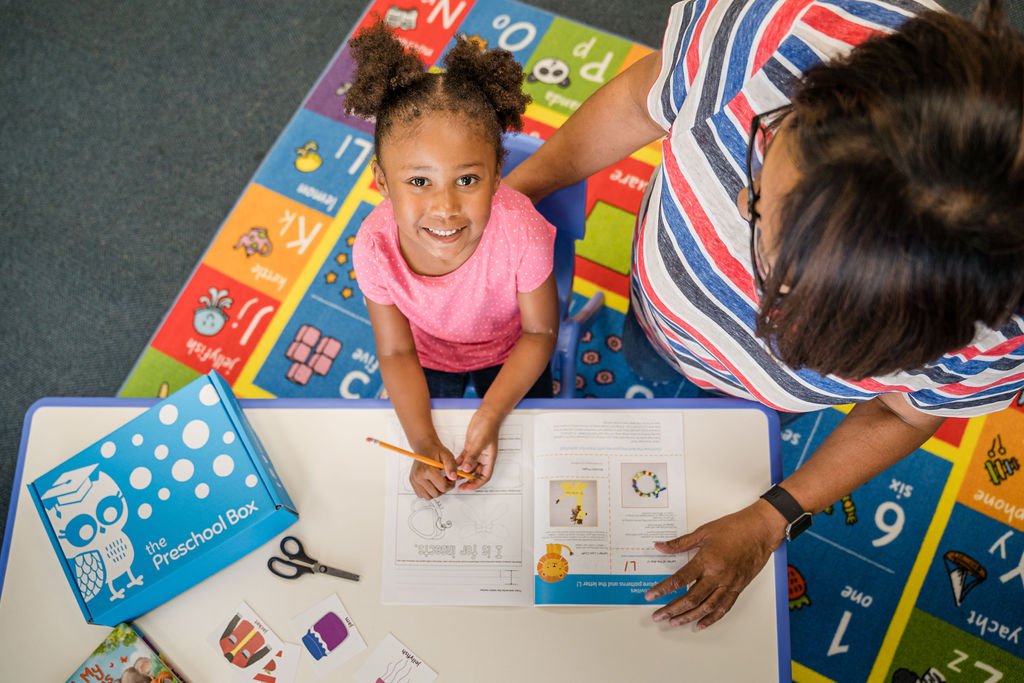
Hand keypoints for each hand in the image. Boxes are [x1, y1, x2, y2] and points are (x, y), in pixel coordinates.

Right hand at [408, 439, 458, 498]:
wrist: (424, 447)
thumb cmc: (436, 451)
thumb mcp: (447, 455)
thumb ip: (451, 466)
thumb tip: (453, 478)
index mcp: (427, 470)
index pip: (443, 487)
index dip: (451, 484)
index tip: (451, 478)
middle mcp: (418, 477)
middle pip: (436, 493)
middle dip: (444, 488)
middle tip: (445, 478)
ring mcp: (414, 480)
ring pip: (429, 496)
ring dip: (436, 491)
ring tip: (438, 481)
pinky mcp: (412, 482)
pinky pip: (422, 495)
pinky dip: (428, 492)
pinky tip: (432, 483)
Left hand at [456, 407, 500, 490]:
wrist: (486, 415)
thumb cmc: (488, 427)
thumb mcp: (480, 443)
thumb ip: (473, 456)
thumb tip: (466, 469)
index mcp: (489, 459)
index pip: (484, 477)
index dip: (476, 484)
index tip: (465, 487)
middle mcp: (483, 458)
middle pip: (476, 474)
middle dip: (467, 480)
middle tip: (456, 484)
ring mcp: (477, 453)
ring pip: (469, 467)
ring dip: (461, 472)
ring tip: (452, 475)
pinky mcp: (470, 447)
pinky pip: (464, 459)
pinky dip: (458, 463)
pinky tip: (451, 465)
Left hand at [645, 500, 783, 629]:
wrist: (760, 531)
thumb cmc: (733, 528)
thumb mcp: (703, 532)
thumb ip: (680, 543)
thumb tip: (660, 546)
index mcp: (706, 560)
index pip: (680, 580)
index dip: (663, 590)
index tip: (651, 596)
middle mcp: (717, 575)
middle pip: (691, 598)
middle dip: (672, 609)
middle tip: (659, 615)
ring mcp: (728, 584)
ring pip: (706, 607)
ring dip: (689, 617)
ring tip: (674, 622)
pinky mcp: (738, 588)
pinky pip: (723, 608)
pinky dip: (711, 618)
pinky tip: (701, 624)